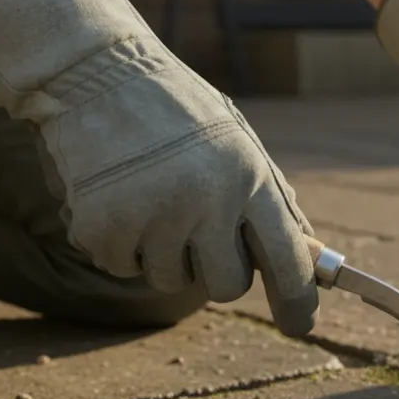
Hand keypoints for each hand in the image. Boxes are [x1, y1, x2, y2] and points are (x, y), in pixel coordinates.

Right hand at [0, 0, 318, 335]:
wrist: (93, 72)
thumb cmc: (178, 111)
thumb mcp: (240, 144)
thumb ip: (271, 200)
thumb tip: (305, 259)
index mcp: (249, 178)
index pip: (287, 261)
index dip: (297, 301)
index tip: (300, 325)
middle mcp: (206, 202)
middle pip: (227, 287)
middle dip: (218, 270)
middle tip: (199, 230)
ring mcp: (152, 217)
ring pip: (171, 279)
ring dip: (165, 253)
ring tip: (154, 197)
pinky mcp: (102, 227)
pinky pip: (123, 267)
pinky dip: (122, 243)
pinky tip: (119, 197)